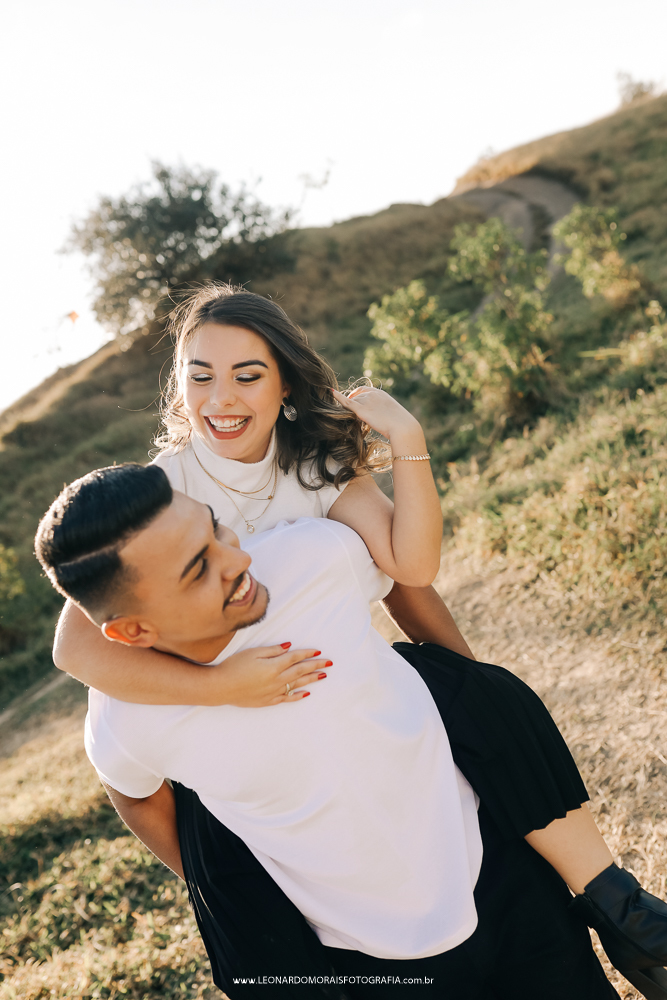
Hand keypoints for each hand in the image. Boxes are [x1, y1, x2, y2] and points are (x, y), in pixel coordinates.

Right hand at [212, 644, 330, 706]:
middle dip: (316, 666)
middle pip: (300, 671)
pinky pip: (287, 698)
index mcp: (273, 666)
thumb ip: (273, 650)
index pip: (295, 658)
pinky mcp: (268, 701)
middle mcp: (277, 680)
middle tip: (329, 663)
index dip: (307, 654)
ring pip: (297, 684)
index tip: (318, 651)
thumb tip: (289, 646)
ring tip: (323, 675)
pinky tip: (306, 693)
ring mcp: (273, 692)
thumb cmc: (234, 666)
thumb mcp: (253, 653)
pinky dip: (298, 695)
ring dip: (311, 679)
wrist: (221, 687)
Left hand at [331, 386, 420, 443]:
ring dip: (350, 408)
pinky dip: (338, 397)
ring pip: (352, 401)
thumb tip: (382, 417)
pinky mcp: (361, 410)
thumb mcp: (393, 414)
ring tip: (351, 418)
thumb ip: (384, 412)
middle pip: (356, 396)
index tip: (353, 398)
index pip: (365, 390)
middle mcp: (373, 394)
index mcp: (381, 394)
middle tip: (350, 413)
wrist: (402, 427)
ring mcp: (367, 401)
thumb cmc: (401, 425)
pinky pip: (346, 402)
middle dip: (352, 403)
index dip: (357, 394)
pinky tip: (331, 392)